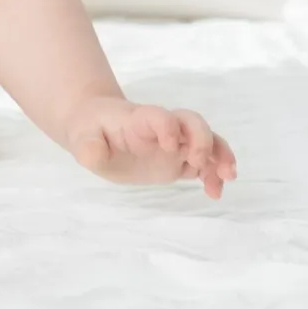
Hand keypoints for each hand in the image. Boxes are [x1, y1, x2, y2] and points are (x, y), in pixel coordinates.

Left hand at [67, 96, 237, 197]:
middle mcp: (162, 129)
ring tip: (227, 177)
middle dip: (202, 139)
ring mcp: (174, 144)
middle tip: (199, 162)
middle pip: (191, 121)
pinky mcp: (179, 160)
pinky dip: (215, 175)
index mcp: (138, 120)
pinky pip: (205, 164)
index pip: (158, 116)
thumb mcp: (81, 138)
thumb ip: (87, 148)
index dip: (168, 126)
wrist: (97, 129)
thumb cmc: (90, 131)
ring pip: (207, 140)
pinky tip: (214, 192)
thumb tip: (94, 154)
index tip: (169, 146)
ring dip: (220, 155)